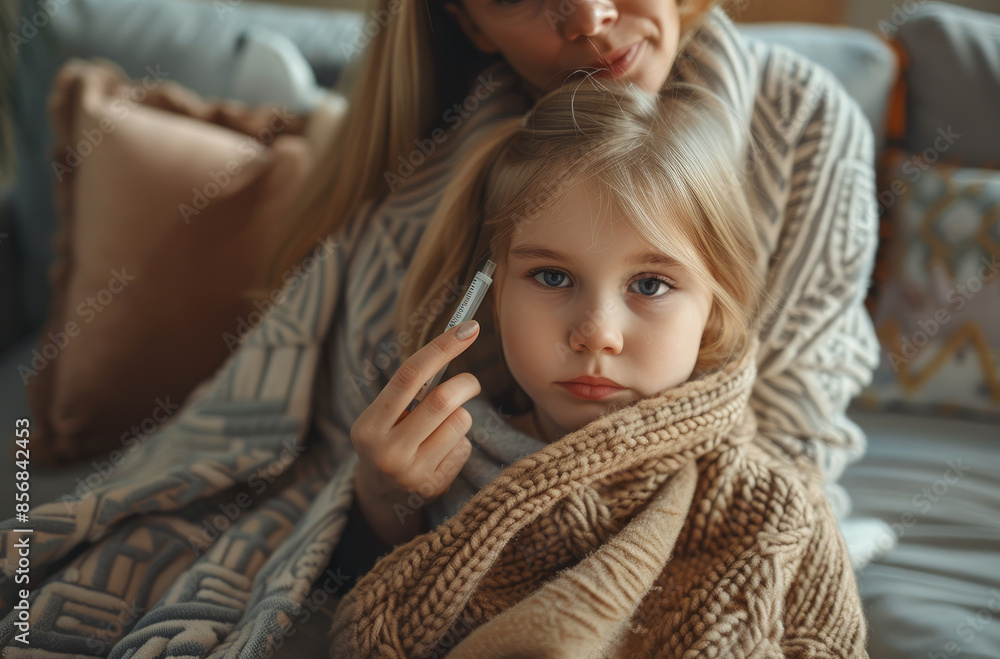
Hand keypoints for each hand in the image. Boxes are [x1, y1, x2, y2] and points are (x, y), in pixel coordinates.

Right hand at [350, 320, 480, 544]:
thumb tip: (456, 340)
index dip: (442, 348)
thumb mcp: (386, 414)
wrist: (381, 493)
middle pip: (443, 401)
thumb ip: (412, 389)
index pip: (409, 375)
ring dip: (461, 416)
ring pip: (460, 423)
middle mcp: (386, 451)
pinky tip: (441, 454)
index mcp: (369, 425)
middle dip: (466, 383)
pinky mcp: (433, 488)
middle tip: (471, 382)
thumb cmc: (389, 436)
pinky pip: (465, 447)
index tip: (469, 327)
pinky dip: (460, 442)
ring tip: (443, 427)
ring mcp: (410, 473)